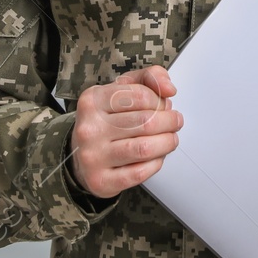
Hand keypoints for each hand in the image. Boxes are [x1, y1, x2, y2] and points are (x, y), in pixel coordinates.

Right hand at [66, 65, 181, 198]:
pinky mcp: (101, 180)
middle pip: (146, 122)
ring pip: (145, 148)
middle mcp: (89, 128)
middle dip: (169, 121)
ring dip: (167, 142)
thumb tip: (168, 88)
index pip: (140, 95)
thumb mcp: (122, 89)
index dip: (160, 101)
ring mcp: (93, 156)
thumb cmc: (106, 120)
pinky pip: (140, 172)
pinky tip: (156, 157)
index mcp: (92, 101)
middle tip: (175, 122)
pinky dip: (156, 163)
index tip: (164, 105)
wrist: (82, 155)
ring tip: (170, 138)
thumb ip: (148, 78)